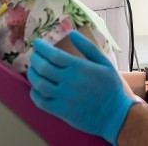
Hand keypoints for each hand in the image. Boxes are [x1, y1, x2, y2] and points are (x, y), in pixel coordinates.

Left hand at [28, 30, 136, 144]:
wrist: (116, 115)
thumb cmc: (111, 87)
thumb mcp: (104, 62)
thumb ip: (87, 46)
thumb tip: (72, 33)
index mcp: (78, 67)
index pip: (53, 54)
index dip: (41, 47)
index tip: (37, 42)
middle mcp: (68, 81)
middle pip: (43, 67)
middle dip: (34, 58)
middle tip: (33, 54)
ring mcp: (63, 97)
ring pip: (39, 84)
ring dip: (32, 74)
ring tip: (32, 68)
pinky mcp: (61, 112)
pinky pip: (41, 102)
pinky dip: (34, 93)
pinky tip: (35, 88)